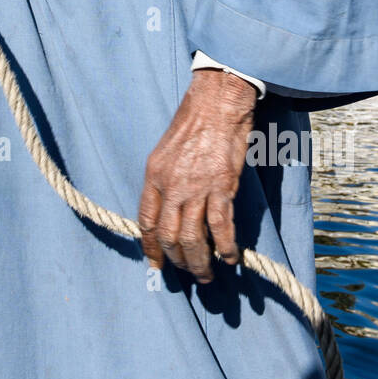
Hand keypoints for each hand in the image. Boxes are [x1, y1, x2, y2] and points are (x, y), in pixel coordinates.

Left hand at [138, 68, 255, 283]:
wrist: (217, 103)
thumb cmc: (194, 122)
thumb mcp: (166, 151)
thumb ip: (165, 179)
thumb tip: (170, 207)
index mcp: (153, 176)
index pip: (145, 221)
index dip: (150, 247)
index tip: (157, 264)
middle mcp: (171, 186)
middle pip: (168, 236)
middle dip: (177, 261)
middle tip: (187, 273)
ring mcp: (196, 189)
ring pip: (193, 239)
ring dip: (199, 263)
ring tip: (207, 275)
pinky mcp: (221, 188)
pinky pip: (221, 228)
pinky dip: (227, 248)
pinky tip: (231, 258)